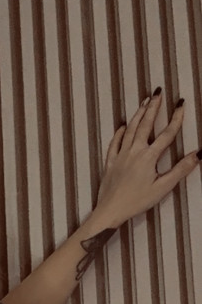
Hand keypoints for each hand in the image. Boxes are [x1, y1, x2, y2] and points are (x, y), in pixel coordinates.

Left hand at [95, 92, 200, 227]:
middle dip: (153, 107)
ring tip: (144, 102)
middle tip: (158, 93)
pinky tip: (123, 126)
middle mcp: (134, 151)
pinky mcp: (110, 162)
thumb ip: (180, 170)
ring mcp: (120, 156)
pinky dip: (120, 132)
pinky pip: (114, 143)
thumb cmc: (137, 202)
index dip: (176, 118)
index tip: (181, 103)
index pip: (166, 134)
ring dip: (138, 114)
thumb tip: (199, 154)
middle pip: (145, 125)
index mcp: (148, 157)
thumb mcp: (162, 187)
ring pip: (130, 130)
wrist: (110, 211)